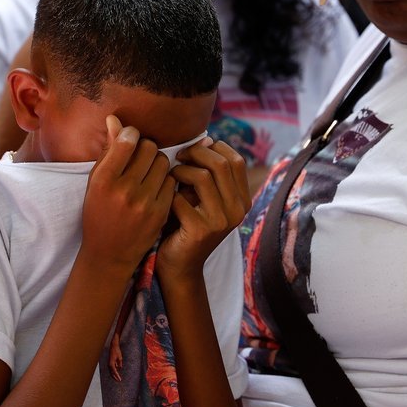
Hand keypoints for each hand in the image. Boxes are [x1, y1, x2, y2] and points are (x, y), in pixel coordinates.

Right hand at [80, 115, 174, 273]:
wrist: (109, 254)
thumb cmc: (98, 213)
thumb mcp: (96, 182)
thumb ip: (107, 150)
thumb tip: (114, 119)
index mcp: (104, 181)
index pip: (128, 141)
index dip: (131, 134)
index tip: (129, 140)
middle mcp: (124, 191)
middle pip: (149, 148)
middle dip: (145, 148)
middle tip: (139, 157)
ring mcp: (145, 203)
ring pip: (163, 162)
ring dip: (156, 162)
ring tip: (147, 171)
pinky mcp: (161, 213)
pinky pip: (171, 181)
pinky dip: (164, 180)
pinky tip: (155, 187)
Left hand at [157, 136, 249, 281]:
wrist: (178, 266)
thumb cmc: (185, 224)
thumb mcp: (200, 196)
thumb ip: (206, 172)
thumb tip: (205, 140)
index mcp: (242, 199)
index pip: (235, 160)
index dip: (213, 149)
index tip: (192, 151)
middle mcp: (238, 210)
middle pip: (221, 164)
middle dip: (195, 154)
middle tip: (177, 158)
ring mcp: (222, 221)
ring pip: (203, 177)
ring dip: (180, 171)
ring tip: (170, 177)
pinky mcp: (201, 231)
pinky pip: (181, 198)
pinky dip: (169, 194)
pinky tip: (164, 201)